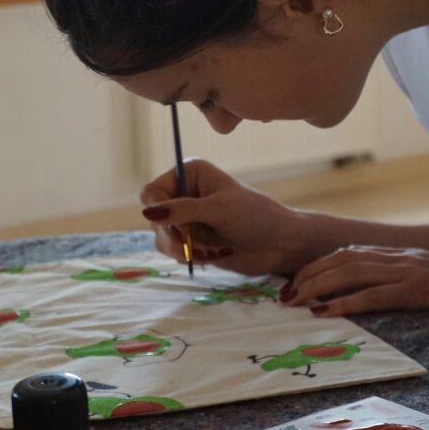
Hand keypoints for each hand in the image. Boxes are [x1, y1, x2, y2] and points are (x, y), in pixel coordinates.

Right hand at [141, 159, 315, 275]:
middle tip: (192, 246)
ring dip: (181, 248)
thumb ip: (183, 210)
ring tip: (208, 251)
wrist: (280, 244)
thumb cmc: (256, 216)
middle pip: (153, 217)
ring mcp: (186, 218)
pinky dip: (187, 256)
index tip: (174, 228)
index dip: (158, 211)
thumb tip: (148, 213)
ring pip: (160, 236)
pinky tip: (211, 255)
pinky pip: (171, 250)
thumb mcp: (219, 209)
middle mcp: (184, 193)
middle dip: (173, 235)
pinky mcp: (191, 240)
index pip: (152, 191)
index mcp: (190, 174)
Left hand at [287, 245, 428, 322]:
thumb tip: (359, 290)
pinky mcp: (417, 288)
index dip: (316, 266)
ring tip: (296, 301)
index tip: (294, 281)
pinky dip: (346, 303)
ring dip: (318, 286)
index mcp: (393, 253)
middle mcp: (394, 256)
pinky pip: (375, 295)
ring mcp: (405, 269)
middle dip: (308, 275)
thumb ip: (390, 278)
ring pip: (351, 273)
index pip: (344, 254)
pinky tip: (326, 313)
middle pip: (340, 260)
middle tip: (284, 294)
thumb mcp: (418, 276)